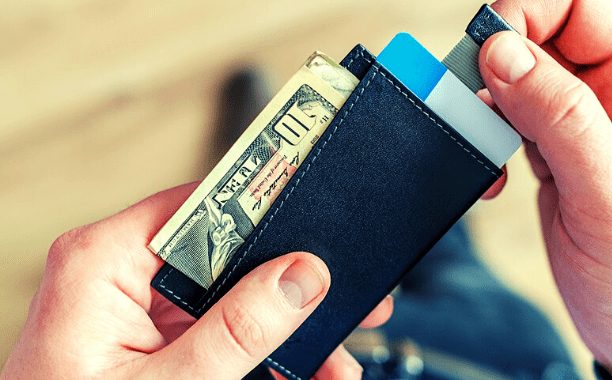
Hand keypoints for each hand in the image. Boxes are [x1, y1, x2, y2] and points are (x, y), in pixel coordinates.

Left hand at [1, 183, 392, 379]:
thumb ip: (237, 330)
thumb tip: (301, 275)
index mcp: (102, 262)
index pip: (201, 205)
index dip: (266, 205)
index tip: (320, 214)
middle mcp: (119, 274)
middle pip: (227, 252)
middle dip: (290, 284)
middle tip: (345, 296)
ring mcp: (136, 308)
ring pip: (232, 296)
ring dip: (285, 327)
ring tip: (333, 359)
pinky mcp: (151, 338)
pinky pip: (218, 329)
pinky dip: (259, 350)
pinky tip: (298, 371)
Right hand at [479, 0, 611, 377]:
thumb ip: (562, 121)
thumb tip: (505, 51)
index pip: (583, 8)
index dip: (528, 13)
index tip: (485, 49)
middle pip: (543, 37)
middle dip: (497, 59)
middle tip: (469, 102)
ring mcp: (584, 128)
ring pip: (520, 78)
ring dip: (487, 103)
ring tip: (481, 145)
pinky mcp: (558, 157)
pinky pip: (511, 121)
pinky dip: (488, 138)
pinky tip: (493, 173)